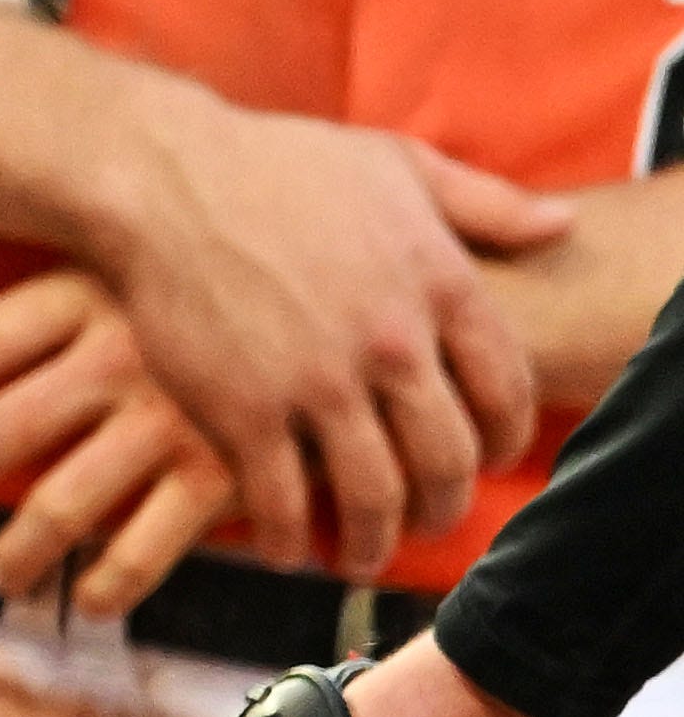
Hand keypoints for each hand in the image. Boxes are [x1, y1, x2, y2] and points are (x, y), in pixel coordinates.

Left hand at [0, 267, 242, 613]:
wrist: (376, 298)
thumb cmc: (253, 270)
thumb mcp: (162, 250)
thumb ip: (90, 276)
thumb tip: (3, 308)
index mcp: (97, 290)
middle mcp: (123, 355)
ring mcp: (174, 418)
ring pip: (60, 505)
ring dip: (18, 552)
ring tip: (0, 574)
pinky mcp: (228, 474)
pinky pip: (144, 548)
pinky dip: (110, 584)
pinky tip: (90, 599)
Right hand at [78, 106, 562, 567]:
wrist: (159, 175)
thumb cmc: (274, 162)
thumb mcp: (395, 163)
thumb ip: (484, 201)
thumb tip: (559, 226)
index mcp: (440, 285)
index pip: (506, 393)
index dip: (503, 440)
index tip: (482, 459)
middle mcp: (391, 342)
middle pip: (446, 459)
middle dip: (442, 505)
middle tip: (425, 520)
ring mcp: (316, 382)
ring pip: (372, 495)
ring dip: (371, 540)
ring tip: (358, 555)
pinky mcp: (240, 410)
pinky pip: (280, 500)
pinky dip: (290, 539)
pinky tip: (287, 547)